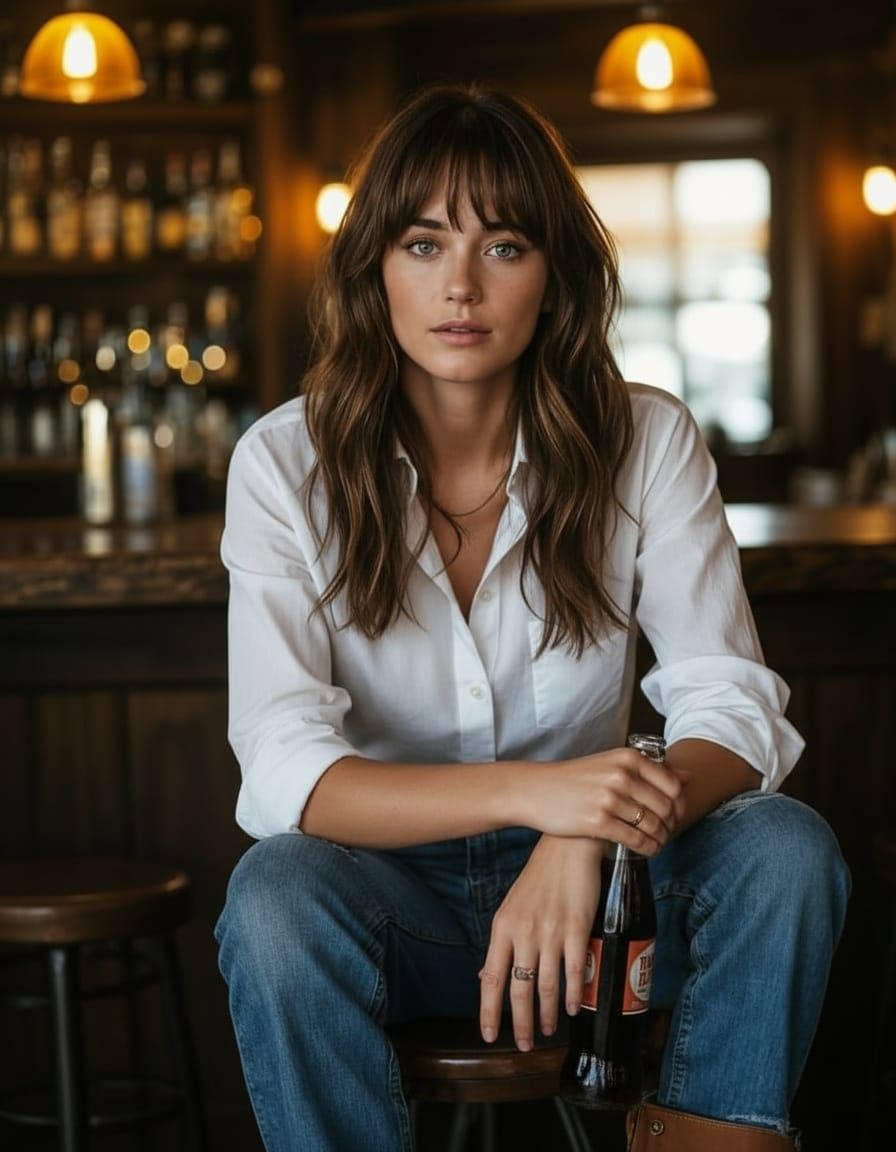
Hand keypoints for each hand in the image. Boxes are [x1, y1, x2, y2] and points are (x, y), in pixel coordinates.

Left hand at [479, 834, 603, 1050]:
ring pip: (546, 986)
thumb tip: (485, 976)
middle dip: (520, 1024)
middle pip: (518, 990)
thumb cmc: (540, 877)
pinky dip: (573, 995)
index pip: (490, 979)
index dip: (489, 1012)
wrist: (568, 846)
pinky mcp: (577, 928)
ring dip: (546, 1014)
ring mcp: (551, 932)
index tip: (489, 1036)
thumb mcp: (511, 908)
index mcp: (502, 927)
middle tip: (523, 1045)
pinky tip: (572, 1008)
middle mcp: (524, 933)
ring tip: (547, 1030)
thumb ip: (502, 944)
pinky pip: (574, 971)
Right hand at [516, 747, 685, 852]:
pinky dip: (647, 849)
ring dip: (661, 839)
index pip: (673, 785)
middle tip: (667, 833)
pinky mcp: (598, 822)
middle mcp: (621, 775)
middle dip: (672, 824)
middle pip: (666, 807)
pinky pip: (636, 840)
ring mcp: (609, 799)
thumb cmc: (575, 778)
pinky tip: (646, 851)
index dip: (680, 805)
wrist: (536, 790)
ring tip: (657, 843)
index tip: (674, 815)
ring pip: (653, 825)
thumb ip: (649, 769)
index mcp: (627, 757)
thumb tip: (688, 776)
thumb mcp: (611, 764)